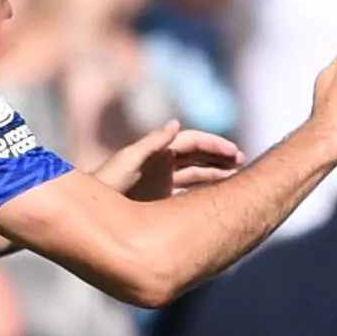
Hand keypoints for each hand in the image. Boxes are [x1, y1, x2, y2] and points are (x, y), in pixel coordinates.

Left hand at [95, 119, 244, 200]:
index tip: (235, 152)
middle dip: (221, 156)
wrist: (93, 212)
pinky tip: (221, 197)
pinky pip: (191, 191)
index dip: (215, 145)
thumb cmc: (106, 183)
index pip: (193, 142)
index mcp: (158, 151)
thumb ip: (152, 143)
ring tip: (238, 178)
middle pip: (199, 156)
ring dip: (217, 173)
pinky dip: (206, 191)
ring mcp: (165, 180)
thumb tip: (176, 124)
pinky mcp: (164, 198)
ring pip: (198, 173)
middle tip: (243, 162)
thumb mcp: (128, 161)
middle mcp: (164, 163)